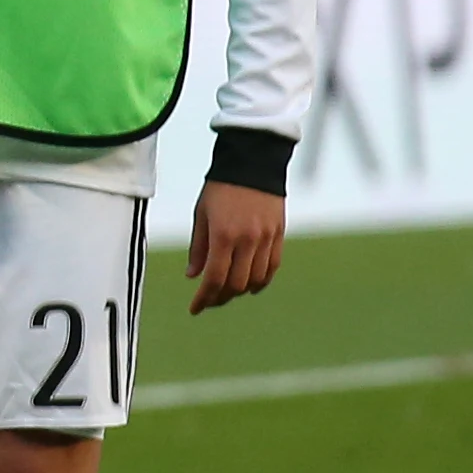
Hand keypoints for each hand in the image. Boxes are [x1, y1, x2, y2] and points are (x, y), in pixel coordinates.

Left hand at [184, 180, 285, 313]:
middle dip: (220, 297)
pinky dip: (261, 281)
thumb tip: (193, 277)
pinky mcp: (279, 235)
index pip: (214, 279)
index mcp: (223, 235)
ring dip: (240, 291)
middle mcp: (247, 240)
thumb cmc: (220, 188)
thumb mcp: (201, 215)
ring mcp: (266, 239)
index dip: (204, 299)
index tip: (195, 309)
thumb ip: (198, 248)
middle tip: (209, 300)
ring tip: (227, 292)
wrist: (253, 163)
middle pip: (236, 284)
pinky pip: (272, 267)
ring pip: (256, 280)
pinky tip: (250, 285)